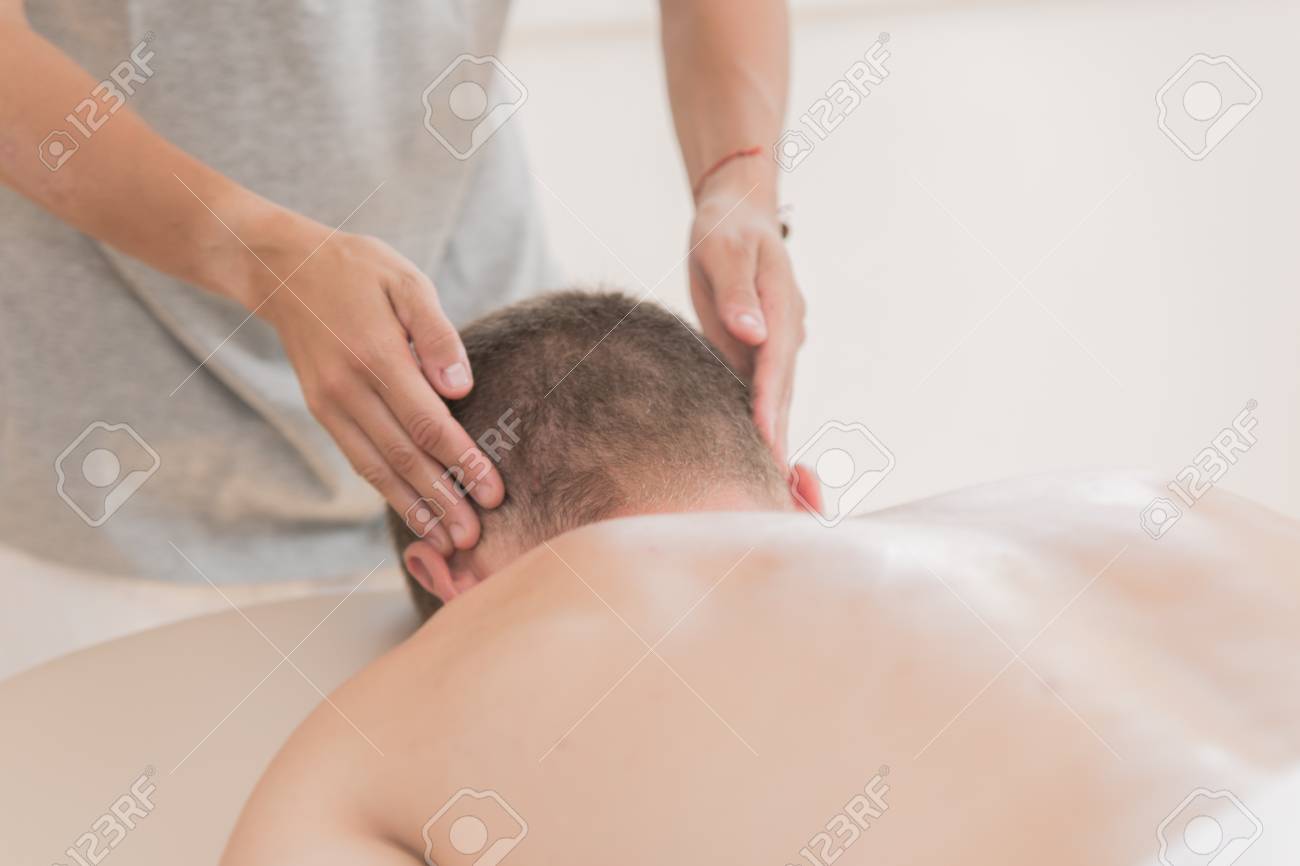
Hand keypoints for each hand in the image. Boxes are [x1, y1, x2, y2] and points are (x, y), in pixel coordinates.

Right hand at [240, 210, 502, 556]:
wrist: (286, 271)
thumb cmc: (360, 271)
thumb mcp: (406, 282)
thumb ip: (436, 334)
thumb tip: (460, 387)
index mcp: (375, 355)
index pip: (427, 423)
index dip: (462, 461)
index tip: (494, 492)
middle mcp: (348, 389)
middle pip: (404, 456)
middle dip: (443, 500)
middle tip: (474, 538)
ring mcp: (330, 404)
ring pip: (378, 469)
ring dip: (415, 509)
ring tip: (447, 542)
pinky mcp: (323, 412)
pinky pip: (359, 460)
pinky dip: (388, 492)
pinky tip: (413, 514)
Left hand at [688, 158, 803, 461]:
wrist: (735, 215)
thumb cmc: (725, 227)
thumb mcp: (724, 250)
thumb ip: (737, 293)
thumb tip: (752, 332)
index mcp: (780, 309)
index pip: (776, 364)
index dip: (771, 403)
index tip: (767, 438)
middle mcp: (783, 335)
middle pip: (782, 393)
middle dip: (778, 437)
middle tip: (773, 486)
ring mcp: (772, 348)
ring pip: (774, 400)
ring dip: (772, 440)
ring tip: (767, 488)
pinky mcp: (754, 354)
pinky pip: (757, 396)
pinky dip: (757, 427)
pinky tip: (750, 460)